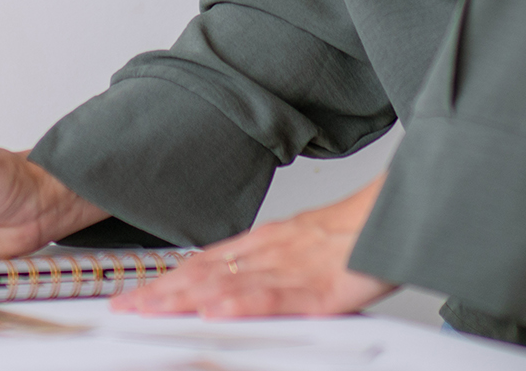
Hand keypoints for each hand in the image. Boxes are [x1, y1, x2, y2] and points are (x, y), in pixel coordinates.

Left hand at [112, 176, 393, 318]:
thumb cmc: (359, 233)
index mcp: (267, 242)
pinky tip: (216, 311)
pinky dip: (243, 303)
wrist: (400, 213)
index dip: (167, 281)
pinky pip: (276, 296)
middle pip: (205, 273)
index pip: (204, 263)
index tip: (135, 294)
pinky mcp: (319, 287)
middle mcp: (270, 252)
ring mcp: (292, 268)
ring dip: (185, 299)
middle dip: (162, 293)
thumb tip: (239, 282)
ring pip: (229, 284)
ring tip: (151, 311)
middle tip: (125, 307)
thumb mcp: (305, 244)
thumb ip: (272, 264)